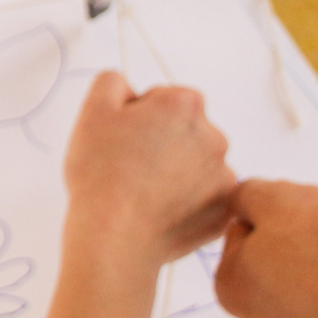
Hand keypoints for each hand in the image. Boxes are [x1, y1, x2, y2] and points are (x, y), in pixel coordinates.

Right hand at [60, 76, 236, 260]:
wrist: (114, 235)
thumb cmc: (101, 173)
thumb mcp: (93, 110)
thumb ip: (113, 82)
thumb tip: (129, 88)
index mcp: (186, 105)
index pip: (167, 98)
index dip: (141, 116)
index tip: (126, 139)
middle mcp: (214, 136)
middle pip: (187, 131)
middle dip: (165, 143)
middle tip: (132, 167)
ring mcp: (224, 176)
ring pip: (197, 165)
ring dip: (178, 172)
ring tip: (145, 193)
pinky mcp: (224, 211)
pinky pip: (206, 198)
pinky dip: (189, 203)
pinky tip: (161, 211)